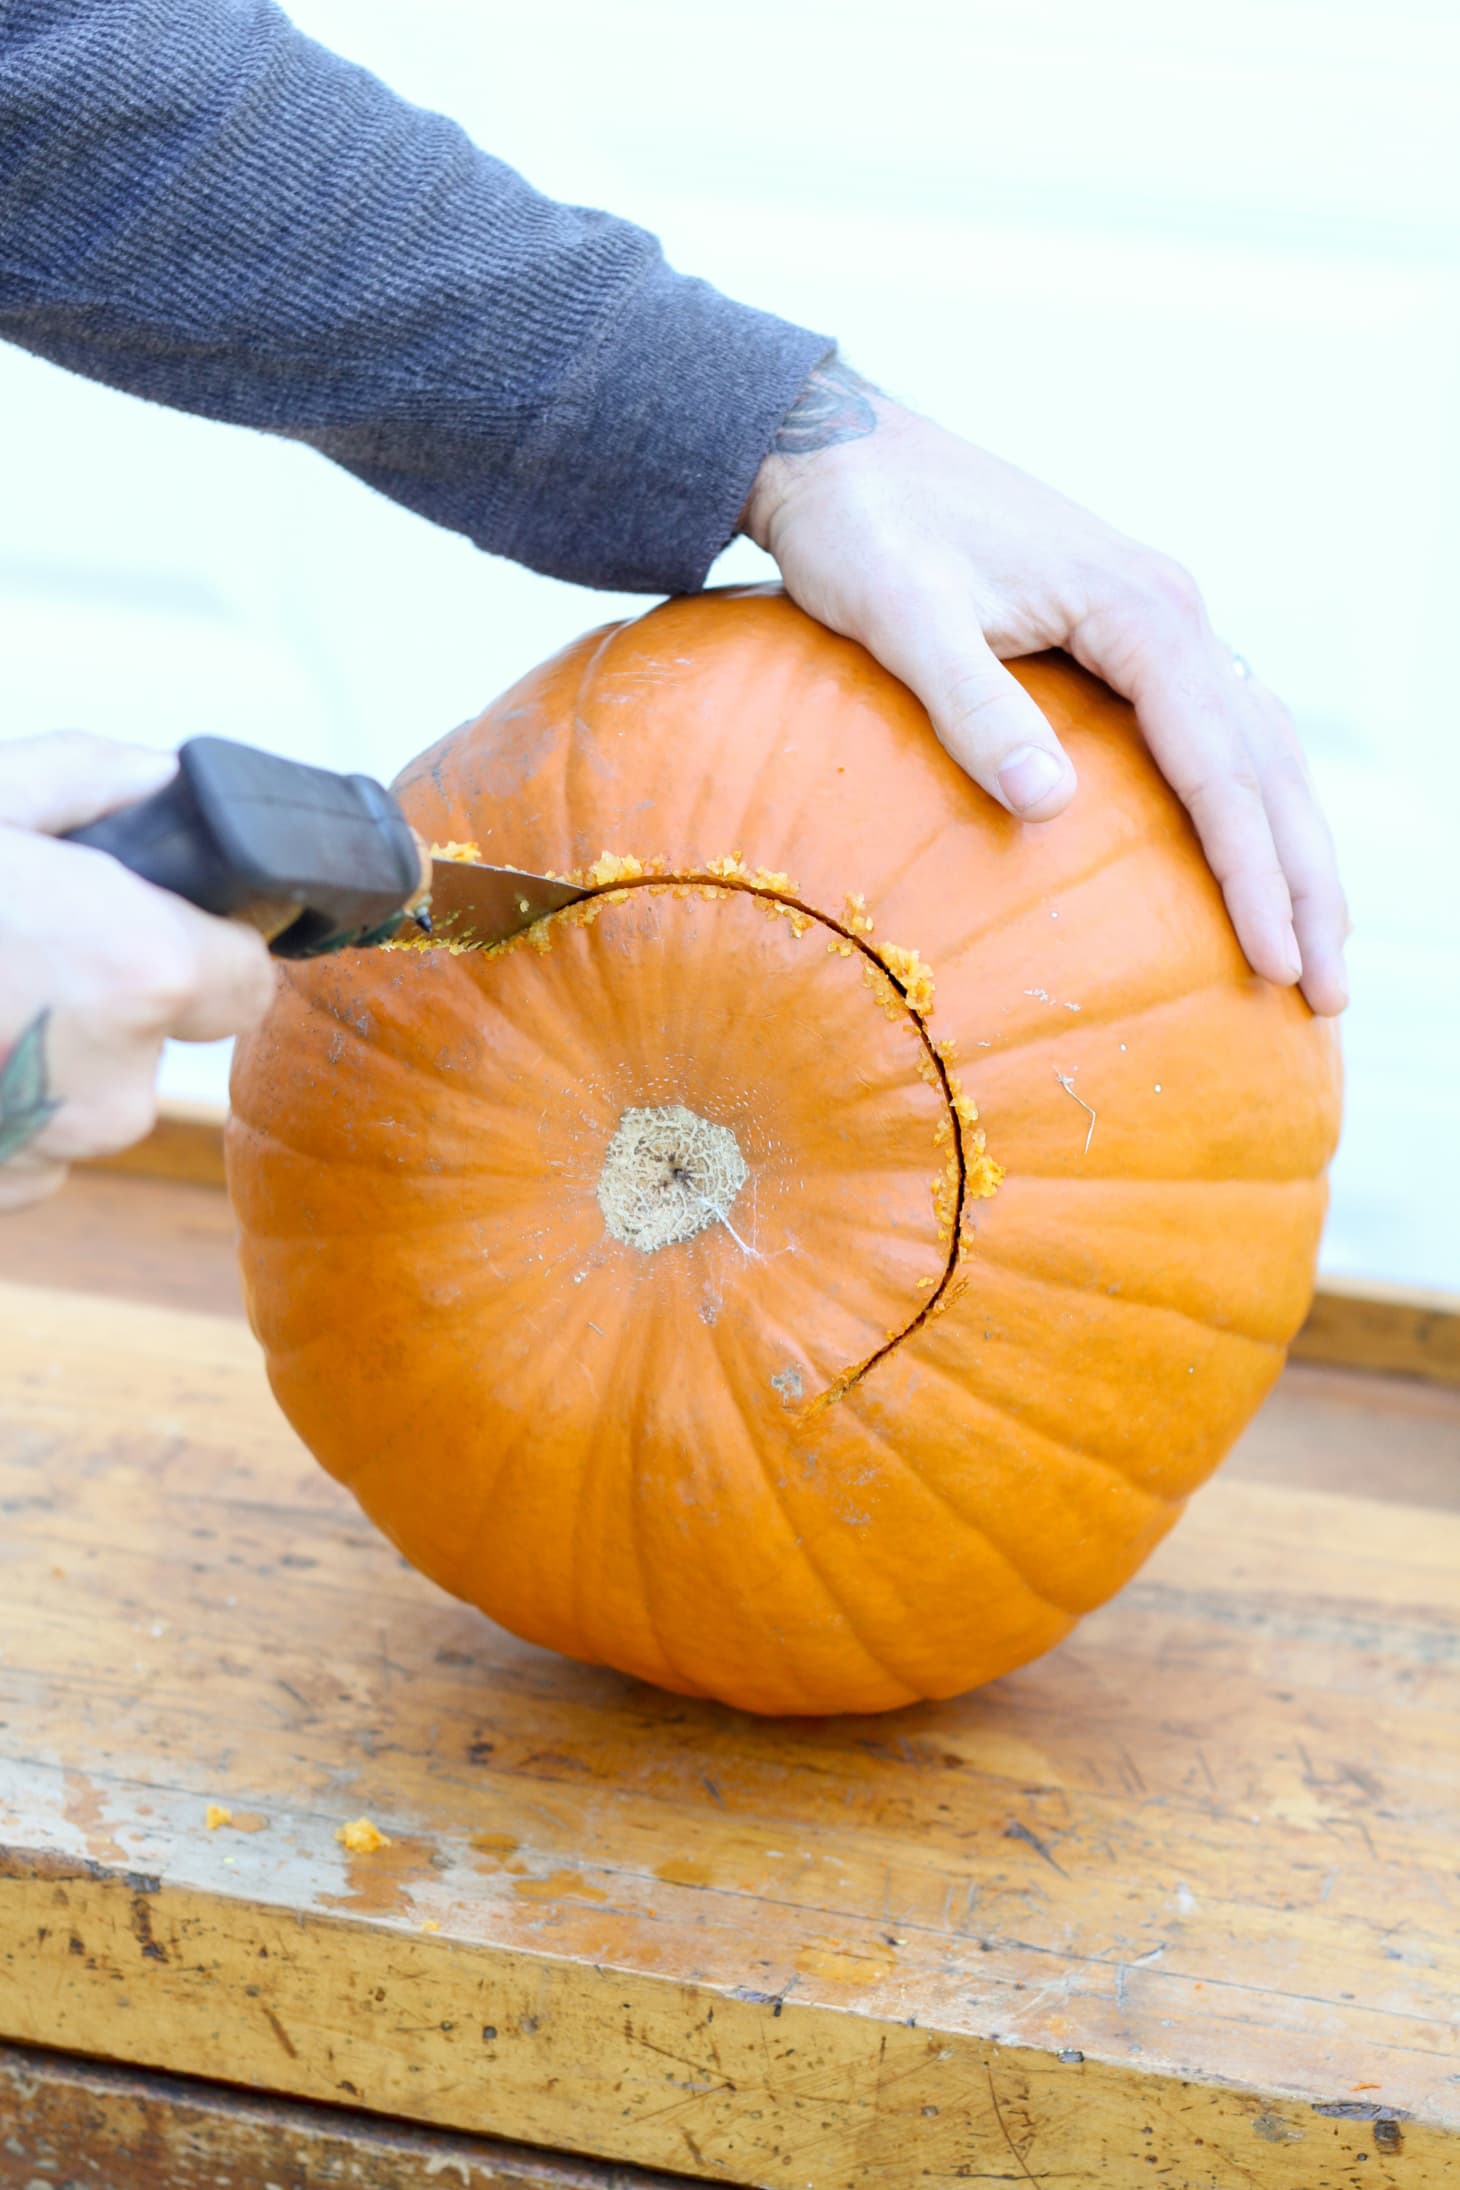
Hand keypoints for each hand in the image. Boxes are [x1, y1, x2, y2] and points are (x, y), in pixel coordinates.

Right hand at [0, 733, 273, 1211]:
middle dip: (118, 995)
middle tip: (25, 944)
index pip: (249, 980)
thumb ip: (94, 781)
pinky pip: (30, 1142)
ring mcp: (51, 1155)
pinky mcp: (1, 1199)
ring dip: (48, 1050)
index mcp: (138, 969)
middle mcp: (115, 1081)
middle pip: (168, 1041)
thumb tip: (166, 782)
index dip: (205, 943)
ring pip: (92, 1094)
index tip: (154, 919)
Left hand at [741, 359, 1347, 1015]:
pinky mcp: (1126, 632)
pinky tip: (1250, 865)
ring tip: (1315, 952)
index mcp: (1134, 609)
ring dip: (1293, 850)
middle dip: (1305, 882)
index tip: (1275, 962)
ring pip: (1260, 747)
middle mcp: (1170, 609)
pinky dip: (1251, 805)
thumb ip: (973, 706)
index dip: (1251, 869)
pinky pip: (1218, 730)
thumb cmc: (864, 533)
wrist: (839, 451)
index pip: (1219, 760)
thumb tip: (1050, 805)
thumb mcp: (900, 617)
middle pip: (1270, 761)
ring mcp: (1156, 618)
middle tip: (1326, 996)